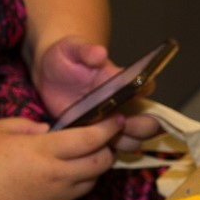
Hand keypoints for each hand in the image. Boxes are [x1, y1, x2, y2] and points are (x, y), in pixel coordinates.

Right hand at [0, 117, 121, 199]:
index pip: (90, 140)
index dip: (108, 129)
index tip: (117, 119)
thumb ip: (28, 125)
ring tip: (89, 153)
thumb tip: (50, 130)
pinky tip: (72, 171)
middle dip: (109, 148)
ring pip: (93, 180)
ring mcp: (57, 196)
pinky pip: (78, 193)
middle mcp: (58, 175)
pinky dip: (83, 180)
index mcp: (45, 151)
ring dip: (97, 166)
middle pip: (100, 163)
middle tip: (105, 137)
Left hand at [31, 36, 161, 152]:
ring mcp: (113, 122)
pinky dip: (109, 152)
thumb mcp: (70, 48)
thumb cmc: (63, 58)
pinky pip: (113, 150)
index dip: (146, 91)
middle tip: (122, 121)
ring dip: (127, 141)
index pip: (146, 86)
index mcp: (121, 81)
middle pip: (149, 121)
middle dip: (142, 125)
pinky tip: (95, 144)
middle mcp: (123, 104)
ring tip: (108, 134)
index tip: (135, 91)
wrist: (49, 75)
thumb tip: (99, 53)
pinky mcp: (98, 134)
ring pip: (135, 140)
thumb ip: (84, 50)